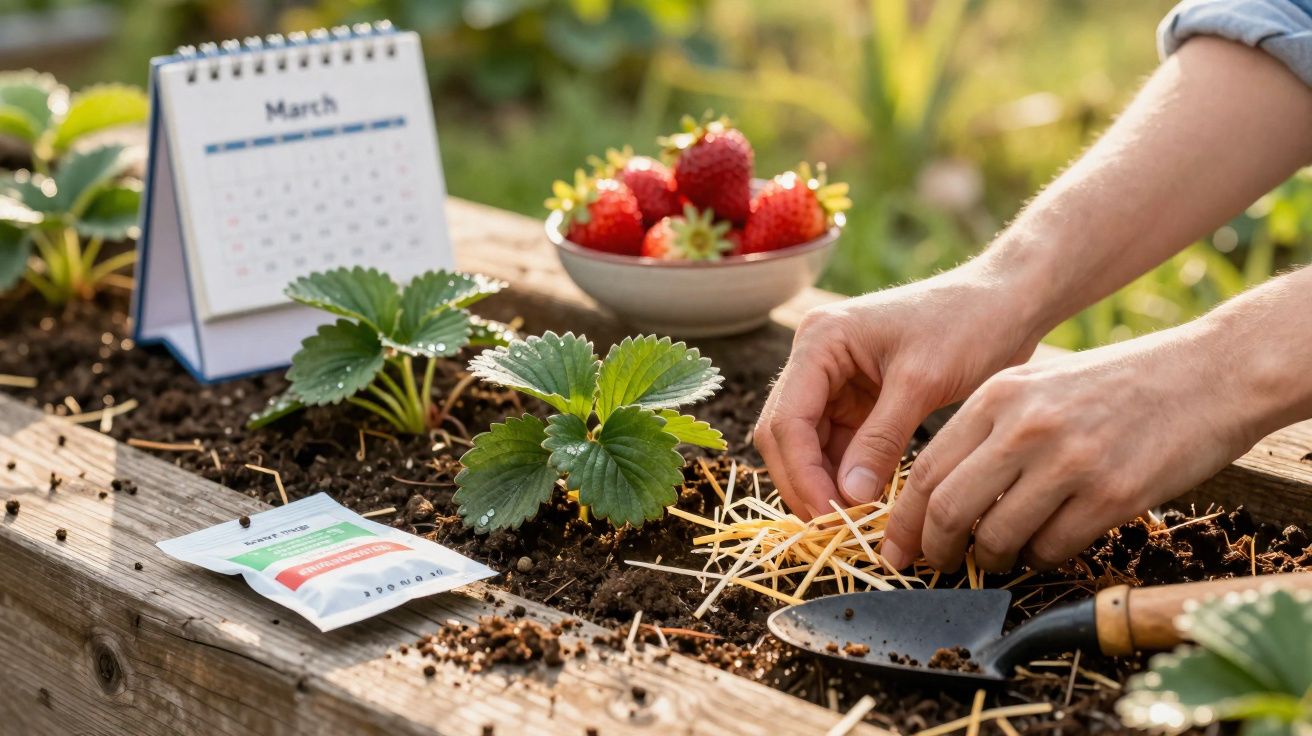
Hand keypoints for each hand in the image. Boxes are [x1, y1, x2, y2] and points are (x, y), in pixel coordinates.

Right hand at [754, 264, 1042, 521]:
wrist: (1006, 301)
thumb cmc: (968, 325)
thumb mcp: (922, 383)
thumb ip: (880, 440)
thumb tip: (847, 499)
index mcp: (820, 340)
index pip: (788, 419)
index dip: (802, 474)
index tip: (830, 518)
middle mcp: (815, 357)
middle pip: (784, 434)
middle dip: (804, 483)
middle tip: (836, 529)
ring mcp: (832, 379)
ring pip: (806, 445)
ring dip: (823, 484)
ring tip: (852, 523)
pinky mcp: (856, 399)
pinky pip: (836, 445)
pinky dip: (845, 476)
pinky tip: (865, 504)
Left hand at [881, 322, 1264, 572]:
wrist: (1207, 374)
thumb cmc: (1116, 384)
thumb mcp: (1037, 385)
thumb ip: (988, 430)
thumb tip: (939, 496)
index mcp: (998, 397)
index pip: (926, 471)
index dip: (904, 522)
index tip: (896, 550)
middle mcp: (1026, 427)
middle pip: (950, 510)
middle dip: (935, 550)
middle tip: (938, 566)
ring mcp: (1070, 461)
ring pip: (999, 537)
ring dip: (993, 559)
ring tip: (1002, 555)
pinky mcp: (1113, 494)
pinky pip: (1053, 548)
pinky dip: (1041, 558)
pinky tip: (1049, 544)